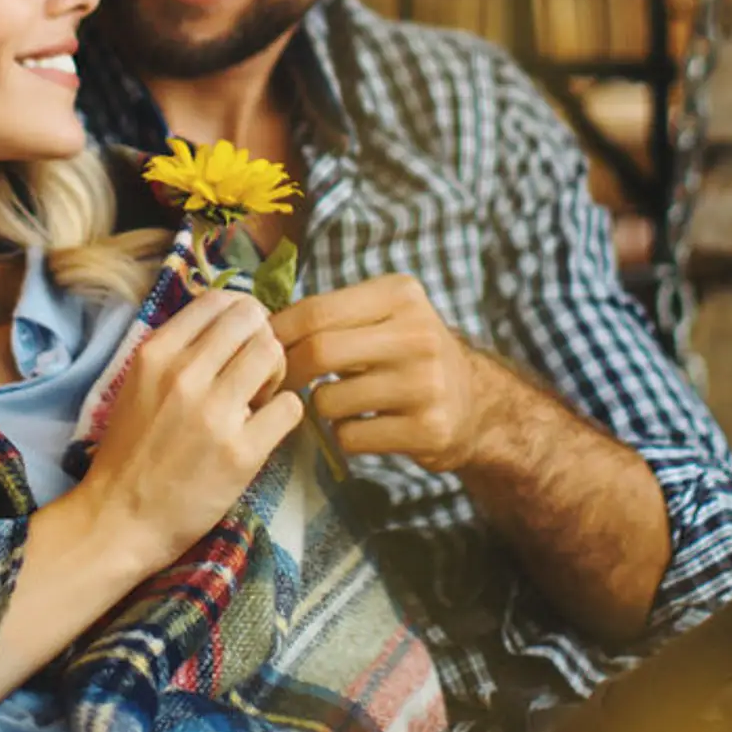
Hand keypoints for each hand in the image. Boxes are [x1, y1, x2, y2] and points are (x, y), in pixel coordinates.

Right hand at [75, 287, 306, 570]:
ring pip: (274, 353)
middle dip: (261, 339)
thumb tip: (229, 322)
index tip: (239, 339)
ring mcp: (214, 413)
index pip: (218, 299)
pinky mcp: (241, 452)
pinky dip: (284, 413)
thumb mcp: (137, 384)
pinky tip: (265, 429)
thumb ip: (177, 351)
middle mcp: (185, 375)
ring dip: (276, 373)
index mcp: (156, 354)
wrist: (119, 519)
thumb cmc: (130, 453)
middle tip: (254, 371)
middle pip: (252, 319)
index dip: (240, 313)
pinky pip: (290, 406)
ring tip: (259, 399)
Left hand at [273, 275, 505, 475]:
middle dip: (288, 373)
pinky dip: (344, 435)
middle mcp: (418, 334)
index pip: (316, 310)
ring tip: (342, 402)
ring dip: (320, 408)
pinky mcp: (428, 429)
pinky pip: (350, 437)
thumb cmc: (407, 354)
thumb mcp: (383, 314)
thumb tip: (257, 326)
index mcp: (400, 295)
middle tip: (277, 384)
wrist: (474, 403)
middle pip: (320, 352)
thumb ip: (330, 314)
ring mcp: (426, 384)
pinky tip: (367, 426)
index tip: (262, 349)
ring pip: (329, 401)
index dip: (278, 332)